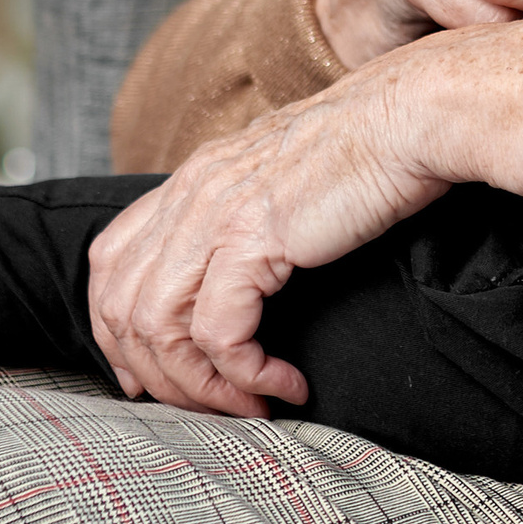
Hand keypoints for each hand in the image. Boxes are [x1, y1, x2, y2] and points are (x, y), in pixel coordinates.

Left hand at [87, 21, 522, 416]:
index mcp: (192, 178)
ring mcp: (215, 213)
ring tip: (250, 404)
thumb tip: (248, 273)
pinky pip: (219, 334)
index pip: (109, 261)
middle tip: (208, 407)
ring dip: (201, 386)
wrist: (413, 116)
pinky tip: (286, 384)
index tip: (153, 375)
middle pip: (120, 306)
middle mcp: (191, 194)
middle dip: (156, 374)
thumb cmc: (372, 150)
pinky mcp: (253, 238)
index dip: (115, 330)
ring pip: (159, 328)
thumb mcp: (286, 178)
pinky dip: (247, 373)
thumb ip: (251, 216)